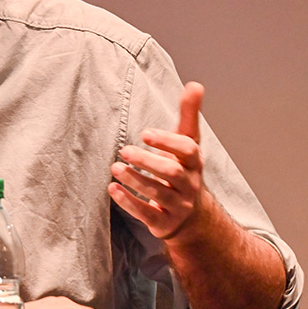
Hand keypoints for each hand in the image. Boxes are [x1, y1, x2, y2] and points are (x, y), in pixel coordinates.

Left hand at [109, 82, 210, 240]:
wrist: (193, 218)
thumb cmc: (184, 172)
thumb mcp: (188, 144)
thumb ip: (188, 116)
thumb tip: (195, 85)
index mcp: (194, 163)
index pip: (187, 150)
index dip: (167, 141)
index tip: (145, 133)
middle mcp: (189, 185)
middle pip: (171, 173)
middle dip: (147, 161)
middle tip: (124, 151)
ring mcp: (178, 206)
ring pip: (158, 194)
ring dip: (135, 180)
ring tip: (115, 168)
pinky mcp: (163, 223)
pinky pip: (147, 214)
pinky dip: (128, 202)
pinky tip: (112, 188)